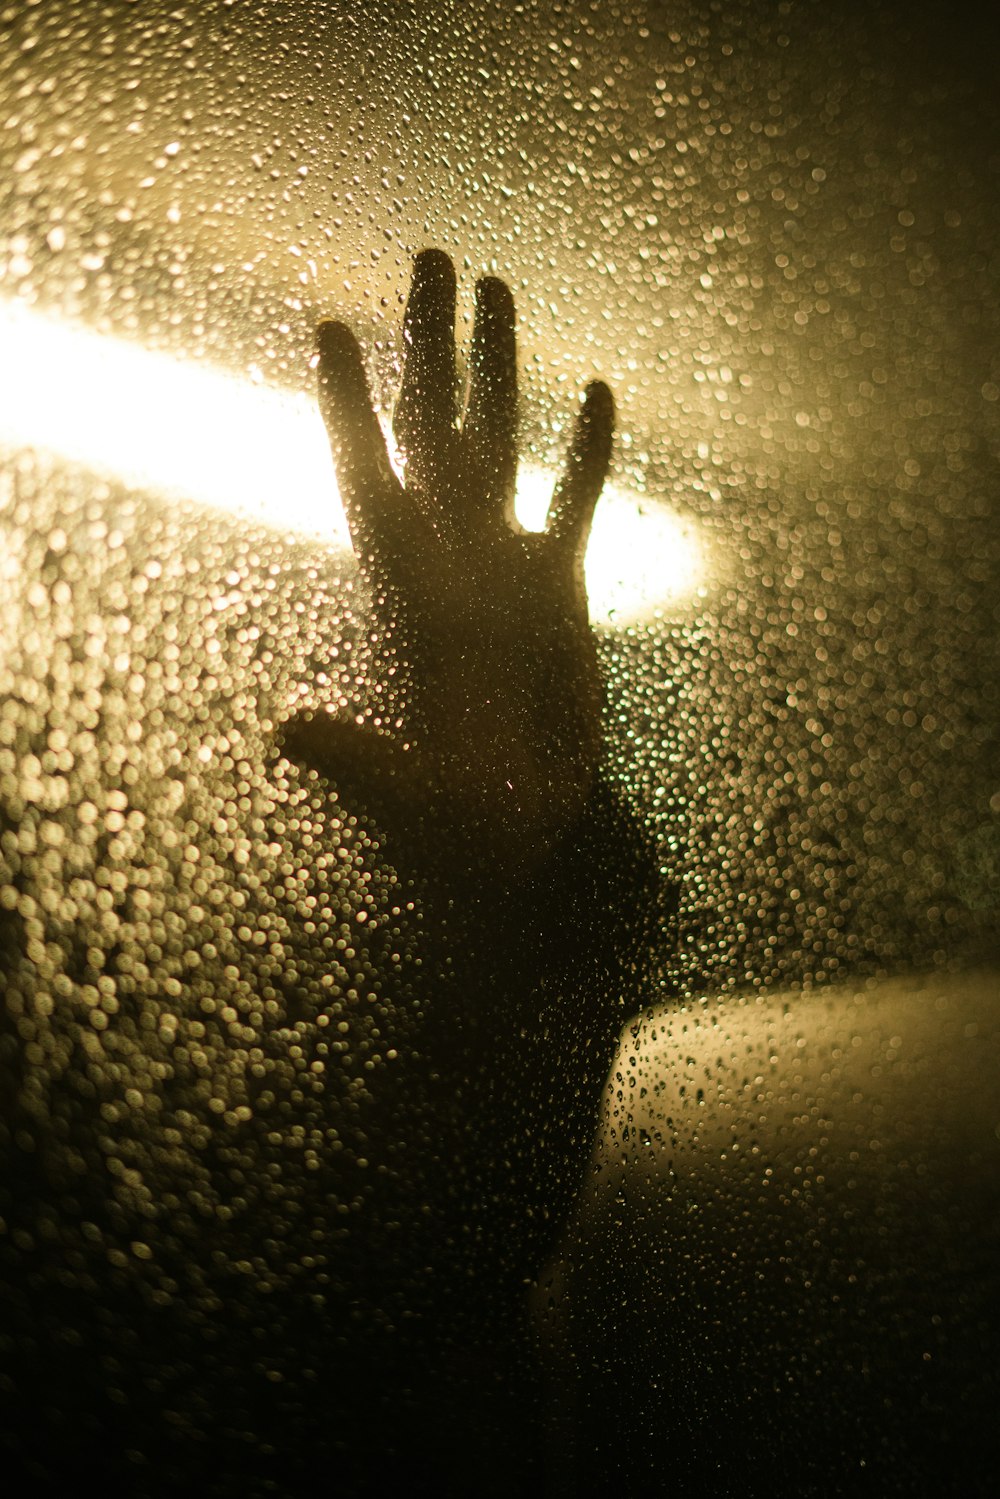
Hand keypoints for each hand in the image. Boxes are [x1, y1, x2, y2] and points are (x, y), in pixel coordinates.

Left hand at [281, 249, 613, 880]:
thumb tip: (290, 731)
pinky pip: (574, 504)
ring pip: (501, 445)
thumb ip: (354, 758)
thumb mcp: (400, 796)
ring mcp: (502, 572)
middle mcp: (450, 565)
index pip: (373, 485)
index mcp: (409, 598)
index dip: (352, 412)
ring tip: (499, 286)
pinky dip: (587, 453)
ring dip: (500, 369)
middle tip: (428, 254)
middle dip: (431, 344)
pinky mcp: (556, 596)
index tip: (333, 330)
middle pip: (435, 432)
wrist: (507, 842)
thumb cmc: (447, 832)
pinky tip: (596, 390)